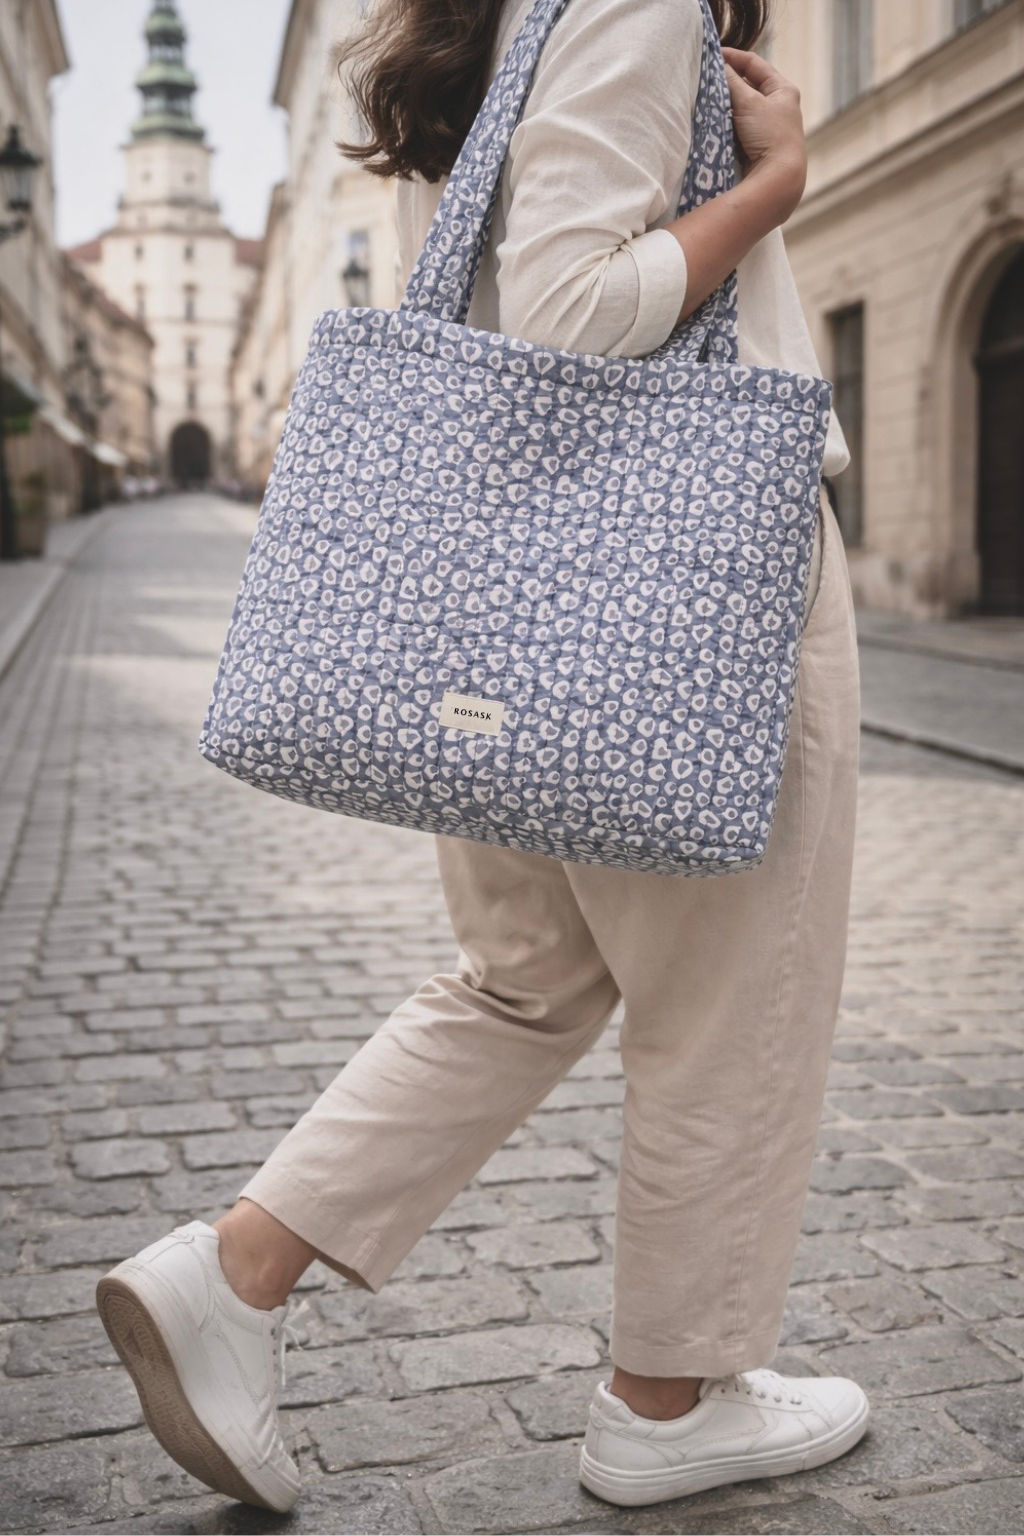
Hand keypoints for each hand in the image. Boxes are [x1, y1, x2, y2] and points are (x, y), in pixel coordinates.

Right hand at [721, 48, 806, 218]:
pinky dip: (725, 121)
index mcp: (783, 90)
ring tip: (706, 97)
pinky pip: (737, 126)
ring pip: (740, 107)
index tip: (712, 54)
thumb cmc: (770, 136)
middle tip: (705, 76)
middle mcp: (777, 106)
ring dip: (725, 102)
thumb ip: (731, 82)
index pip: (755, 64)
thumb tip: (717, 64)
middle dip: (727, 81)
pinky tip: (713, 120)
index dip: (734, 57)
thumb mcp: (749, 102)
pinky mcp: (756, 145)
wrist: (777, 179)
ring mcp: (766, 127)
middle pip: (747, 85)